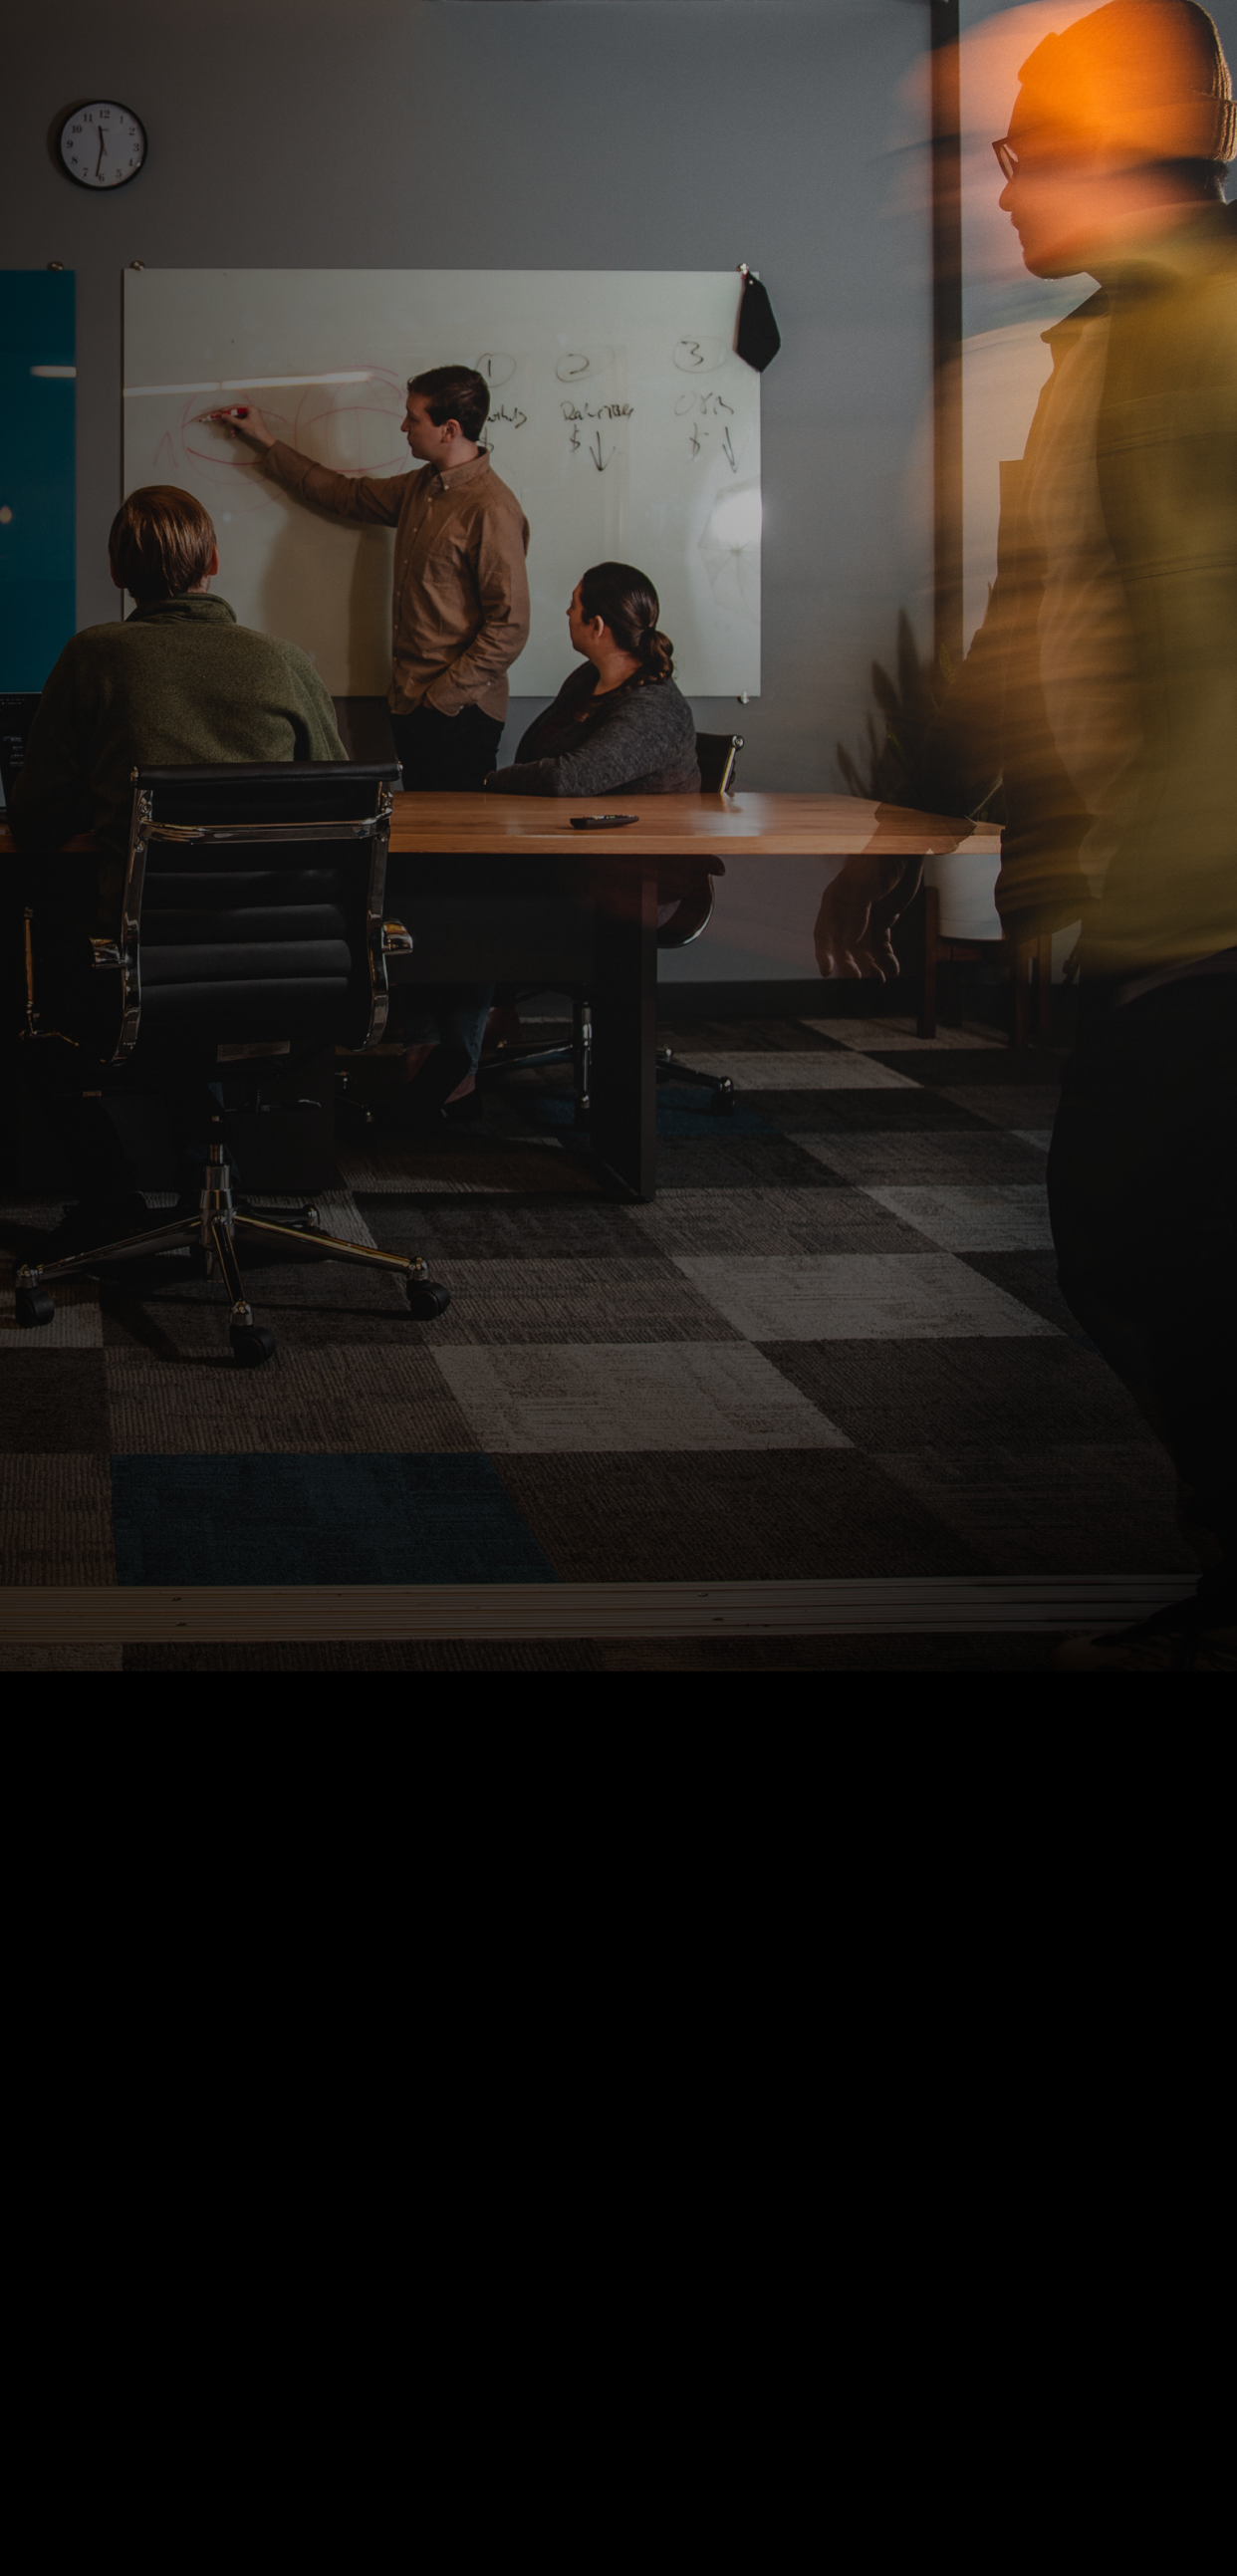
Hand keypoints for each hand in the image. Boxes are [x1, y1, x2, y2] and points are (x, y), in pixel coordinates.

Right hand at [201, 404, 275, 451]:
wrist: (264, 441)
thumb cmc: (255, 430)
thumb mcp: (242, 424)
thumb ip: (231, 419)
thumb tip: (222, 415)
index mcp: (250, 408)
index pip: (236, 406)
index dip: (228, 409)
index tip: (220, 412)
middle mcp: (251, 411)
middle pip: (237, 414)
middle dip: (230, 419)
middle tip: (222, 422)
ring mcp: (251, 417)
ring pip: (239, 420)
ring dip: (234, 427)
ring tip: (231, 433)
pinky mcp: (251, 424)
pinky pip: (242, 424)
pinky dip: (238, 429)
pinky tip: (234, 435)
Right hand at [814, 854, 921, 980]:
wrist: (905, 852)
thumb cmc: (879, 862)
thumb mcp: (865, 886)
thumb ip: (856, 914)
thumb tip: (849, 941)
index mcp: (835, 903)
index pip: (823, 934)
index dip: (823, 953)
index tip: (827, 972)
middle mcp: (847, 914)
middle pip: (844, 947)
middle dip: (851, 964)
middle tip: (859, 979)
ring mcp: (866, 919)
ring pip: (864, 950)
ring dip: (871, 966)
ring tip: (879, 979)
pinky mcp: (884, 921)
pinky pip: (883, 945)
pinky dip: (887, 958)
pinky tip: (893, 969)